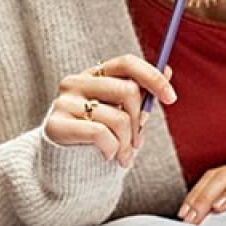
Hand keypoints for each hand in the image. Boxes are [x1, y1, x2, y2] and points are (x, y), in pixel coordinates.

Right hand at [43, 55, 174, 167]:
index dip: (153, 78)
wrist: (65, 161)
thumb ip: (141, 92)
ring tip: (123, 156)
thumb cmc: (99, 133)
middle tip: (138, 143)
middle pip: (128, 91)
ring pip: (118, 118)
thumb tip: (169, 70)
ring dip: (127, 143)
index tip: (171, 98)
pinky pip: (100, 133)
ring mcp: (63, 102)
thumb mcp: (122, 111)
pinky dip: (112, 148)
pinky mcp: (54, 124)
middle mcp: (76, 82)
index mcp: (95, 75)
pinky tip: (108, 155)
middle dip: (140, 121)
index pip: (127, 63)